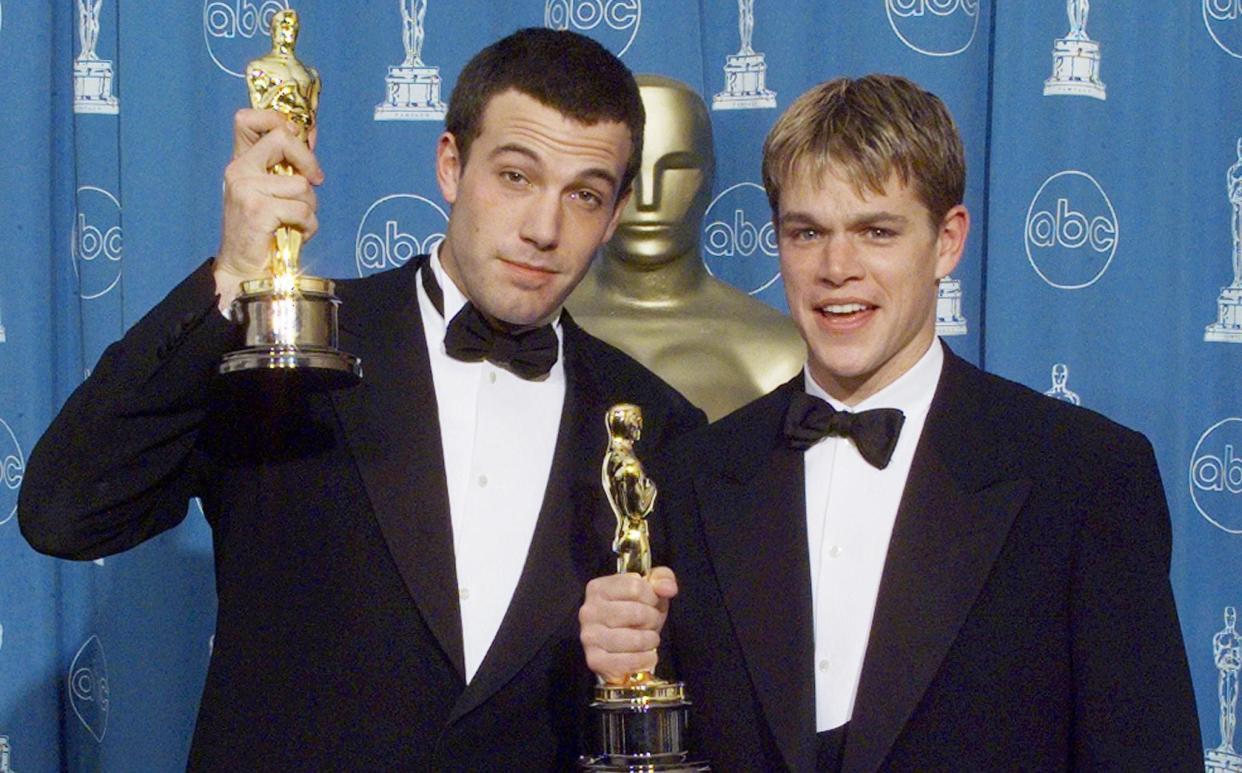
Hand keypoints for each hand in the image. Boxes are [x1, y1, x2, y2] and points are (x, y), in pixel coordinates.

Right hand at [215, 108, 323, 311]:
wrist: (246, 271)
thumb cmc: (266, 233)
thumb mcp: (274, 192)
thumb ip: (288, 164)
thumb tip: (309, 131)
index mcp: (241, 163)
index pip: (248, 119)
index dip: (279, 120)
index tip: (299, 139)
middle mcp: (239, 170)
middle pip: (282, 138)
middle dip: (308, 160)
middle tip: (314, 181)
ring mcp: (246, 189)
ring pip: (301, 183)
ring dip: (310, 206)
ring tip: (297, 221)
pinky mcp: (257, 209)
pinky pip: (302, 209)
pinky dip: (308, 225)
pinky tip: (297, 234)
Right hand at [579, 566, 677, 683]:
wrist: (621, 646)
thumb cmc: (636, 613)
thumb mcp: (650, 590)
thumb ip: (662, 579)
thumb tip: (668, 588)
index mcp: (598, 588)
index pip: (636, 587)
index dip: (652, 597)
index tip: (651, 603)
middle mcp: (589, 611)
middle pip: (638, 613)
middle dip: (653, 619)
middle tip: (651, 623)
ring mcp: (590, 637)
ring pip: (636, 639)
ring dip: (651, 640)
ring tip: (648, 639)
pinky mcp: (595, 661)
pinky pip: (630, 661)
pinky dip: (645, 659)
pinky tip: (646, 655)